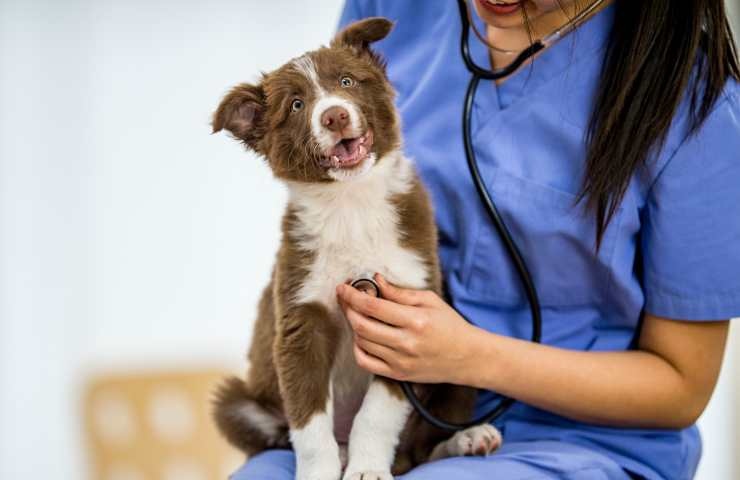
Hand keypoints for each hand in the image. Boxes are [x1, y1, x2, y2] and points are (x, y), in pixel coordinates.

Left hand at [335, 274, 481, 383]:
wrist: (468, 357)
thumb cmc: (450, 325)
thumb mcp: (430, 300)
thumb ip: (400, 292)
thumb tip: (376, 280)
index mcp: (416, 321)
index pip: (373, 307)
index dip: (352, 295)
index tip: (342, 287)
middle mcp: (406, 343)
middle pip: (362, 325)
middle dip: (348, 309)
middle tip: (345, 298)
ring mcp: (400, 362)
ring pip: (362, 342)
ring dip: (353, 326)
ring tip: (357, 314)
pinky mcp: (398, 374)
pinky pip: (365, 362)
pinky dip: (357, 348)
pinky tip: (362, 336)